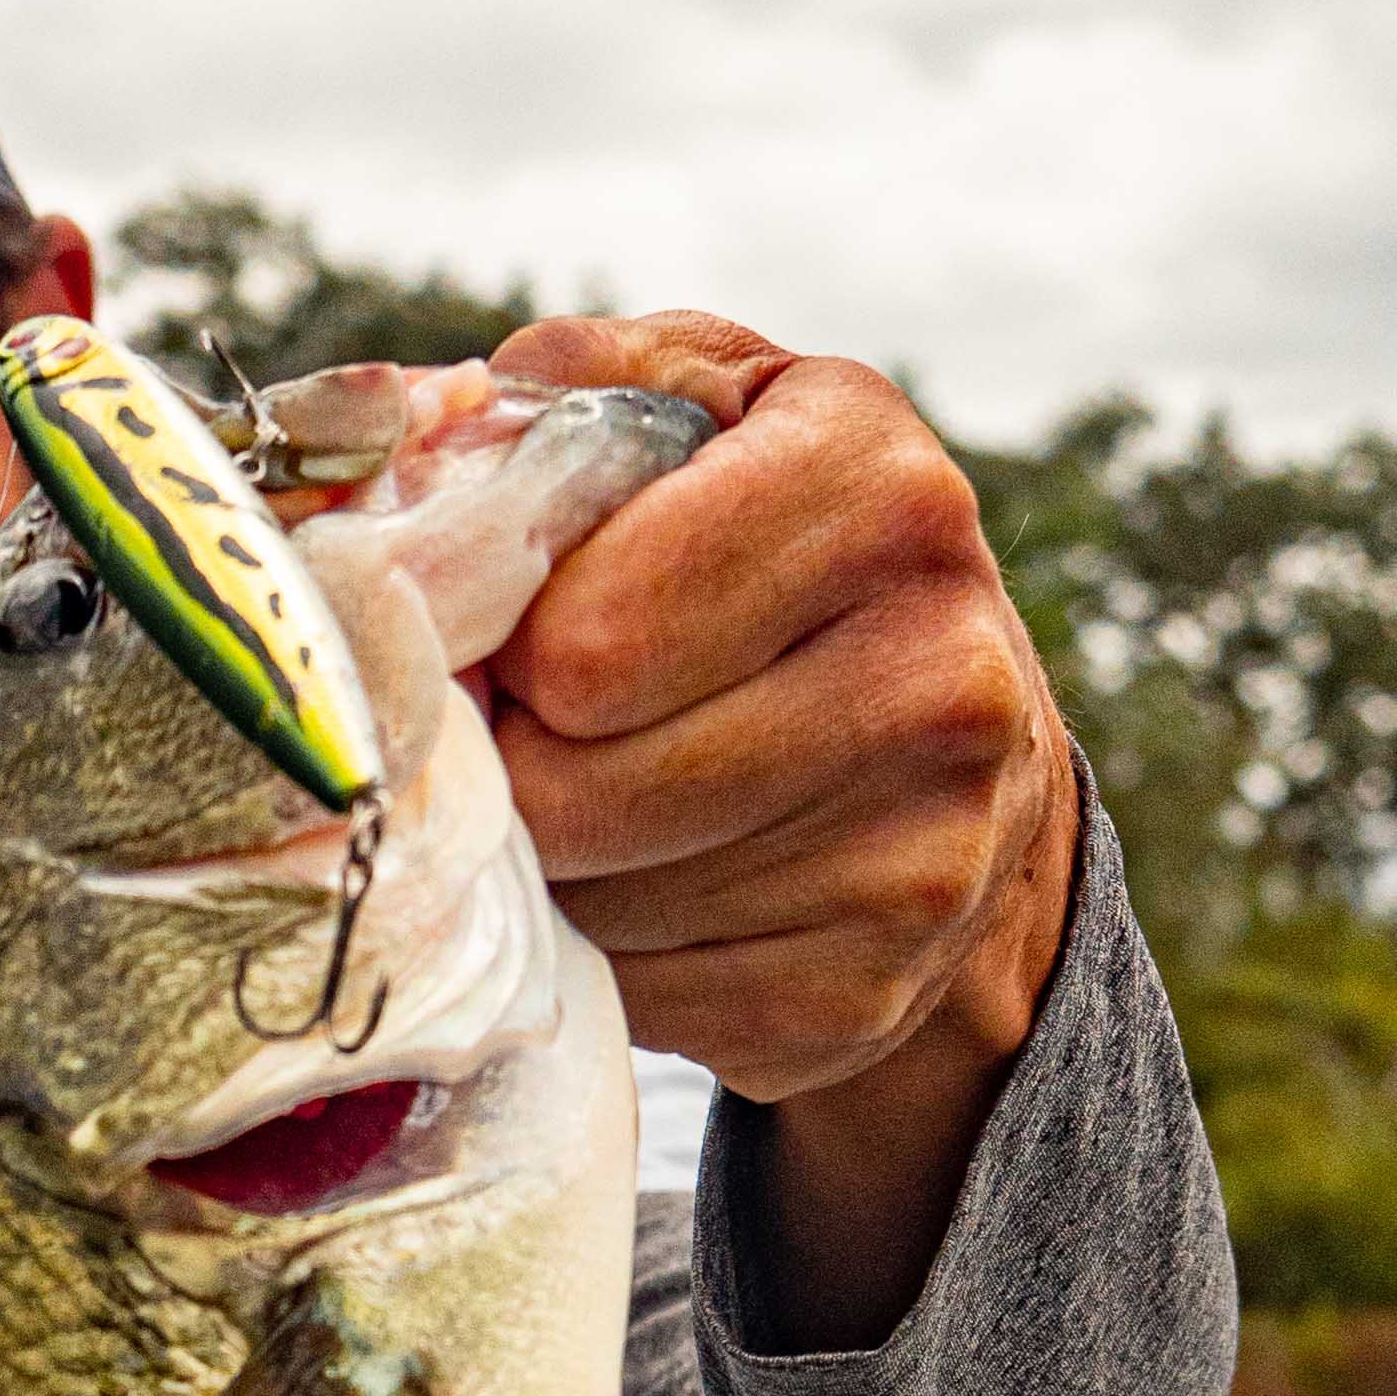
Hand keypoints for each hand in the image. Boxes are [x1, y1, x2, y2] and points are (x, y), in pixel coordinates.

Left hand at [483, 309, 1082, 1346]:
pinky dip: (617, 955)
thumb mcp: (709, 421)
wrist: (963, 765)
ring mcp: (923, 852)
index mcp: (878, 491)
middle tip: (538, 737)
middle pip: (573, 787)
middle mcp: (935, 667)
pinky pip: (647, 997)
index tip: (522, 641)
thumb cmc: (778, 561)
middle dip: (518, 768)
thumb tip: (433, 442)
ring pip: (599, 904)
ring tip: (603, 805)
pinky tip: (658, 890)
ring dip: (557, 868)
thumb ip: (577, 398)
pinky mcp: (872, 994)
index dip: (511, 648)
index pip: (585, 635)